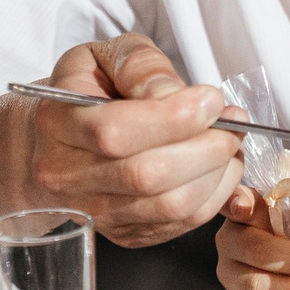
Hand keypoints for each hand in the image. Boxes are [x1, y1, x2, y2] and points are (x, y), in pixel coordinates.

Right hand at [27, 35, 239, 247]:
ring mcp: (94, 212)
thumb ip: (140, 66)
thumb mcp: (105, 56)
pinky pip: (181, 224)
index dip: (173, 117)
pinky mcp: (125, 233)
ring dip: (217, 172)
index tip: (210, 99)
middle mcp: (66, 176)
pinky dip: (215, 194)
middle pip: (146, 176)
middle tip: (233, 121)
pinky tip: (220, 165)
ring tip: (230, 140)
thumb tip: (176, 95)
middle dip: (205, 147)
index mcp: (56, 123)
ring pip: (169, 205)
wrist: (58, 138)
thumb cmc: (89, 90)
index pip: (114, 132)